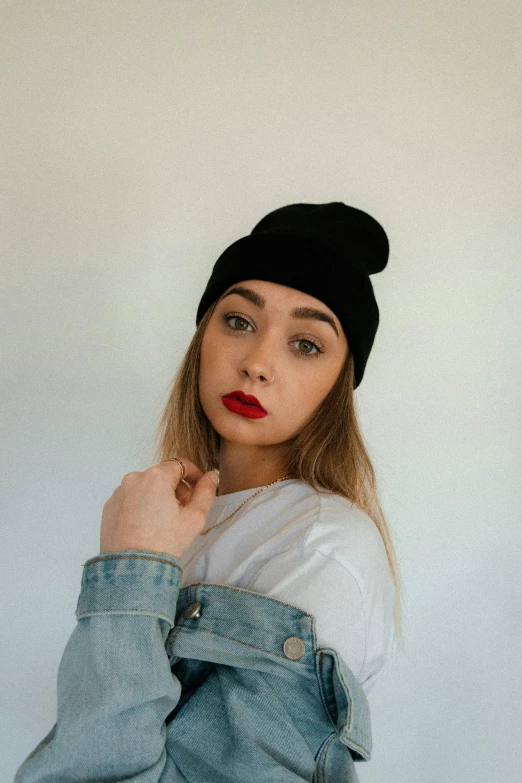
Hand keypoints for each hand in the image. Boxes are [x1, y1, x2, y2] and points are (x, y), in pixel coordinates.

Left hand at [99, 459, 218, 560]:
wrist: (132, 568)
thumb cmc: (165, 543)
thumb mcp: (194, 517)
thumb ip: (206, 491)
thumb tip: (211, 476)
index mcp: (156, 477)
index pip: (180, 464)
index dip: (194, 473)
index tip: (200, 486)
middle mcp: (134, 478)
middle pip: (162, 475)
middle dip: (176, 488)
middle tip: (184, 511)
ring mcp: (119, 492)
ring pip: (146, 486)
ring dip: (158, 496)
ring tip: (164, 521)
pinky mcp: (109, 506)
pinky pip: (131, 498)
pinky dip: (141, 505)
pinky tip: (147, 525)